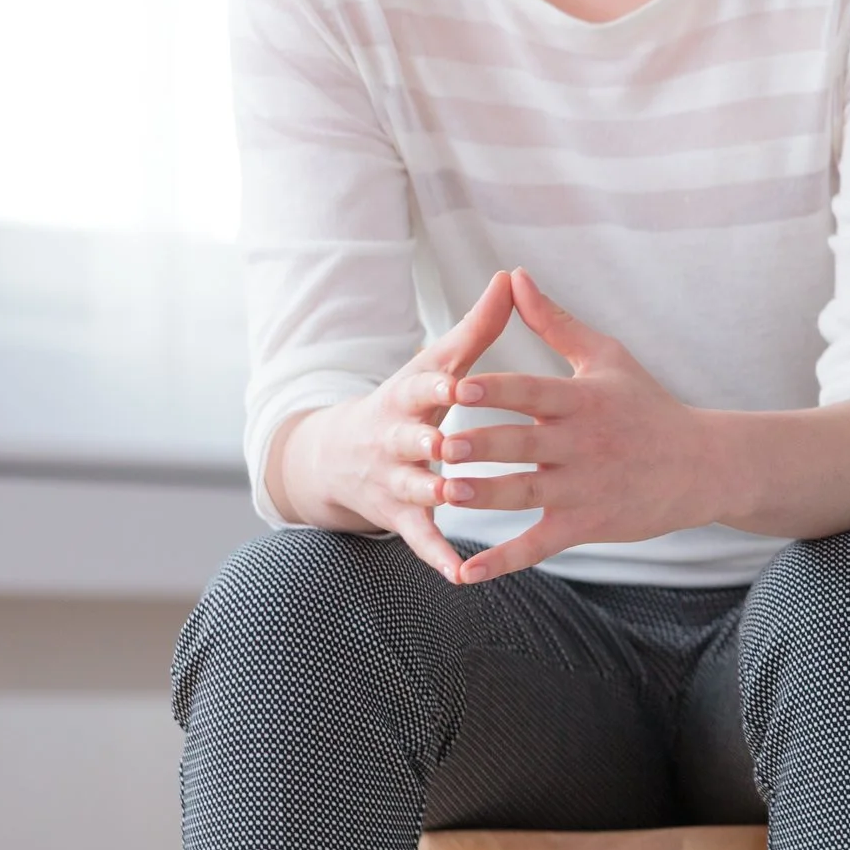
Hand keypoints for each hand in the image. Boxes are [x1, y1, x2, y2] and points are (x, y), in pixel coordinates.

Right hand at [273, 272, 514, 581]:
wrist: (337, 456)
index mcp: (408, 397)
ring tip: (459, 497)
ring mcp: (394, 480)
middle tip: (451, 442)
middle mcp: (395, 438)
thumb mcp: (435, 363)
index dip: (439, 384)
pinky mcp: (400, 517)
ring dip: (434, 492)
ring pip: (415, 487)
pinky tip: (461, 574)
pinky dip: (438, 556)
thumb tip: (512, 276)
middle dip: (428, 440)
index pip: (422, 387)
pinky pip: (420, 539)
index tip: (461, 380)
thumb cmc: (409, 401)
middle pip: (411, 438)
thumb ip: (476, 328)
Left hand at [444, 268, 705, 584]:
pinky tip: (465, 573)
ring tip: (446, 494)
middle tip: (443, 443)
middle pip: (525, 444)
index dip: (498, 390)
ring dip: (486, 496)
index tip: (460, 385)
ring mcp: (584, 488)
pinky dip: (503, 561)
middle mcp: (582, 444)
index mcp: (583, 400)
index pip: (534, 392)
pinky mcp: (586, 525)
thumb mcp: (607, 357)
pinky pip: (538, 545)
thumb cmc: (648, 406)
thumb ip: (555, 322)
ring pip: (527, 493)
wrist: (703, 466)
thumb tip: (514, 277)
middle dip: (484, 444)